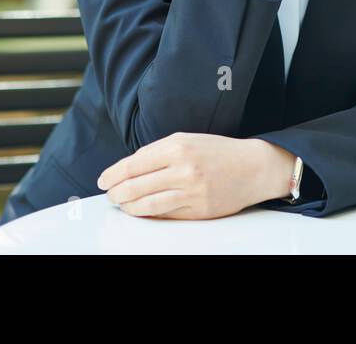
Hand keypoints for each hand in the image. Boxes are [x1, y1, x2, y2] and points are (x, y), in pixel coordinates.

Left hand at [96, 132, 276, 219]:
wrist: (253, 167)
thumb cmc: (217, 152)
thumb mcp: (186, 139)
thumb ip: (157, 151)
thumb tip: (128, 167)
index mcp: (177, 147)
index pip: (133, 164)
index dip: (112, 174)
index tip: (103, 180)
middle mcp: (184, 169)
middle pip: (135, 187)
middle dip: (116, 193)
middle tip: (110, 195)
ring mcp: (192, 192)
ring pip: (147, 205)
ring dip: (129, 207)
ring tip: (122, 205)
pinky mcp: (200, 211)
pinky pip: (166, 215)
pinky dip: (149, 214)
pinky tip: (142, 211)